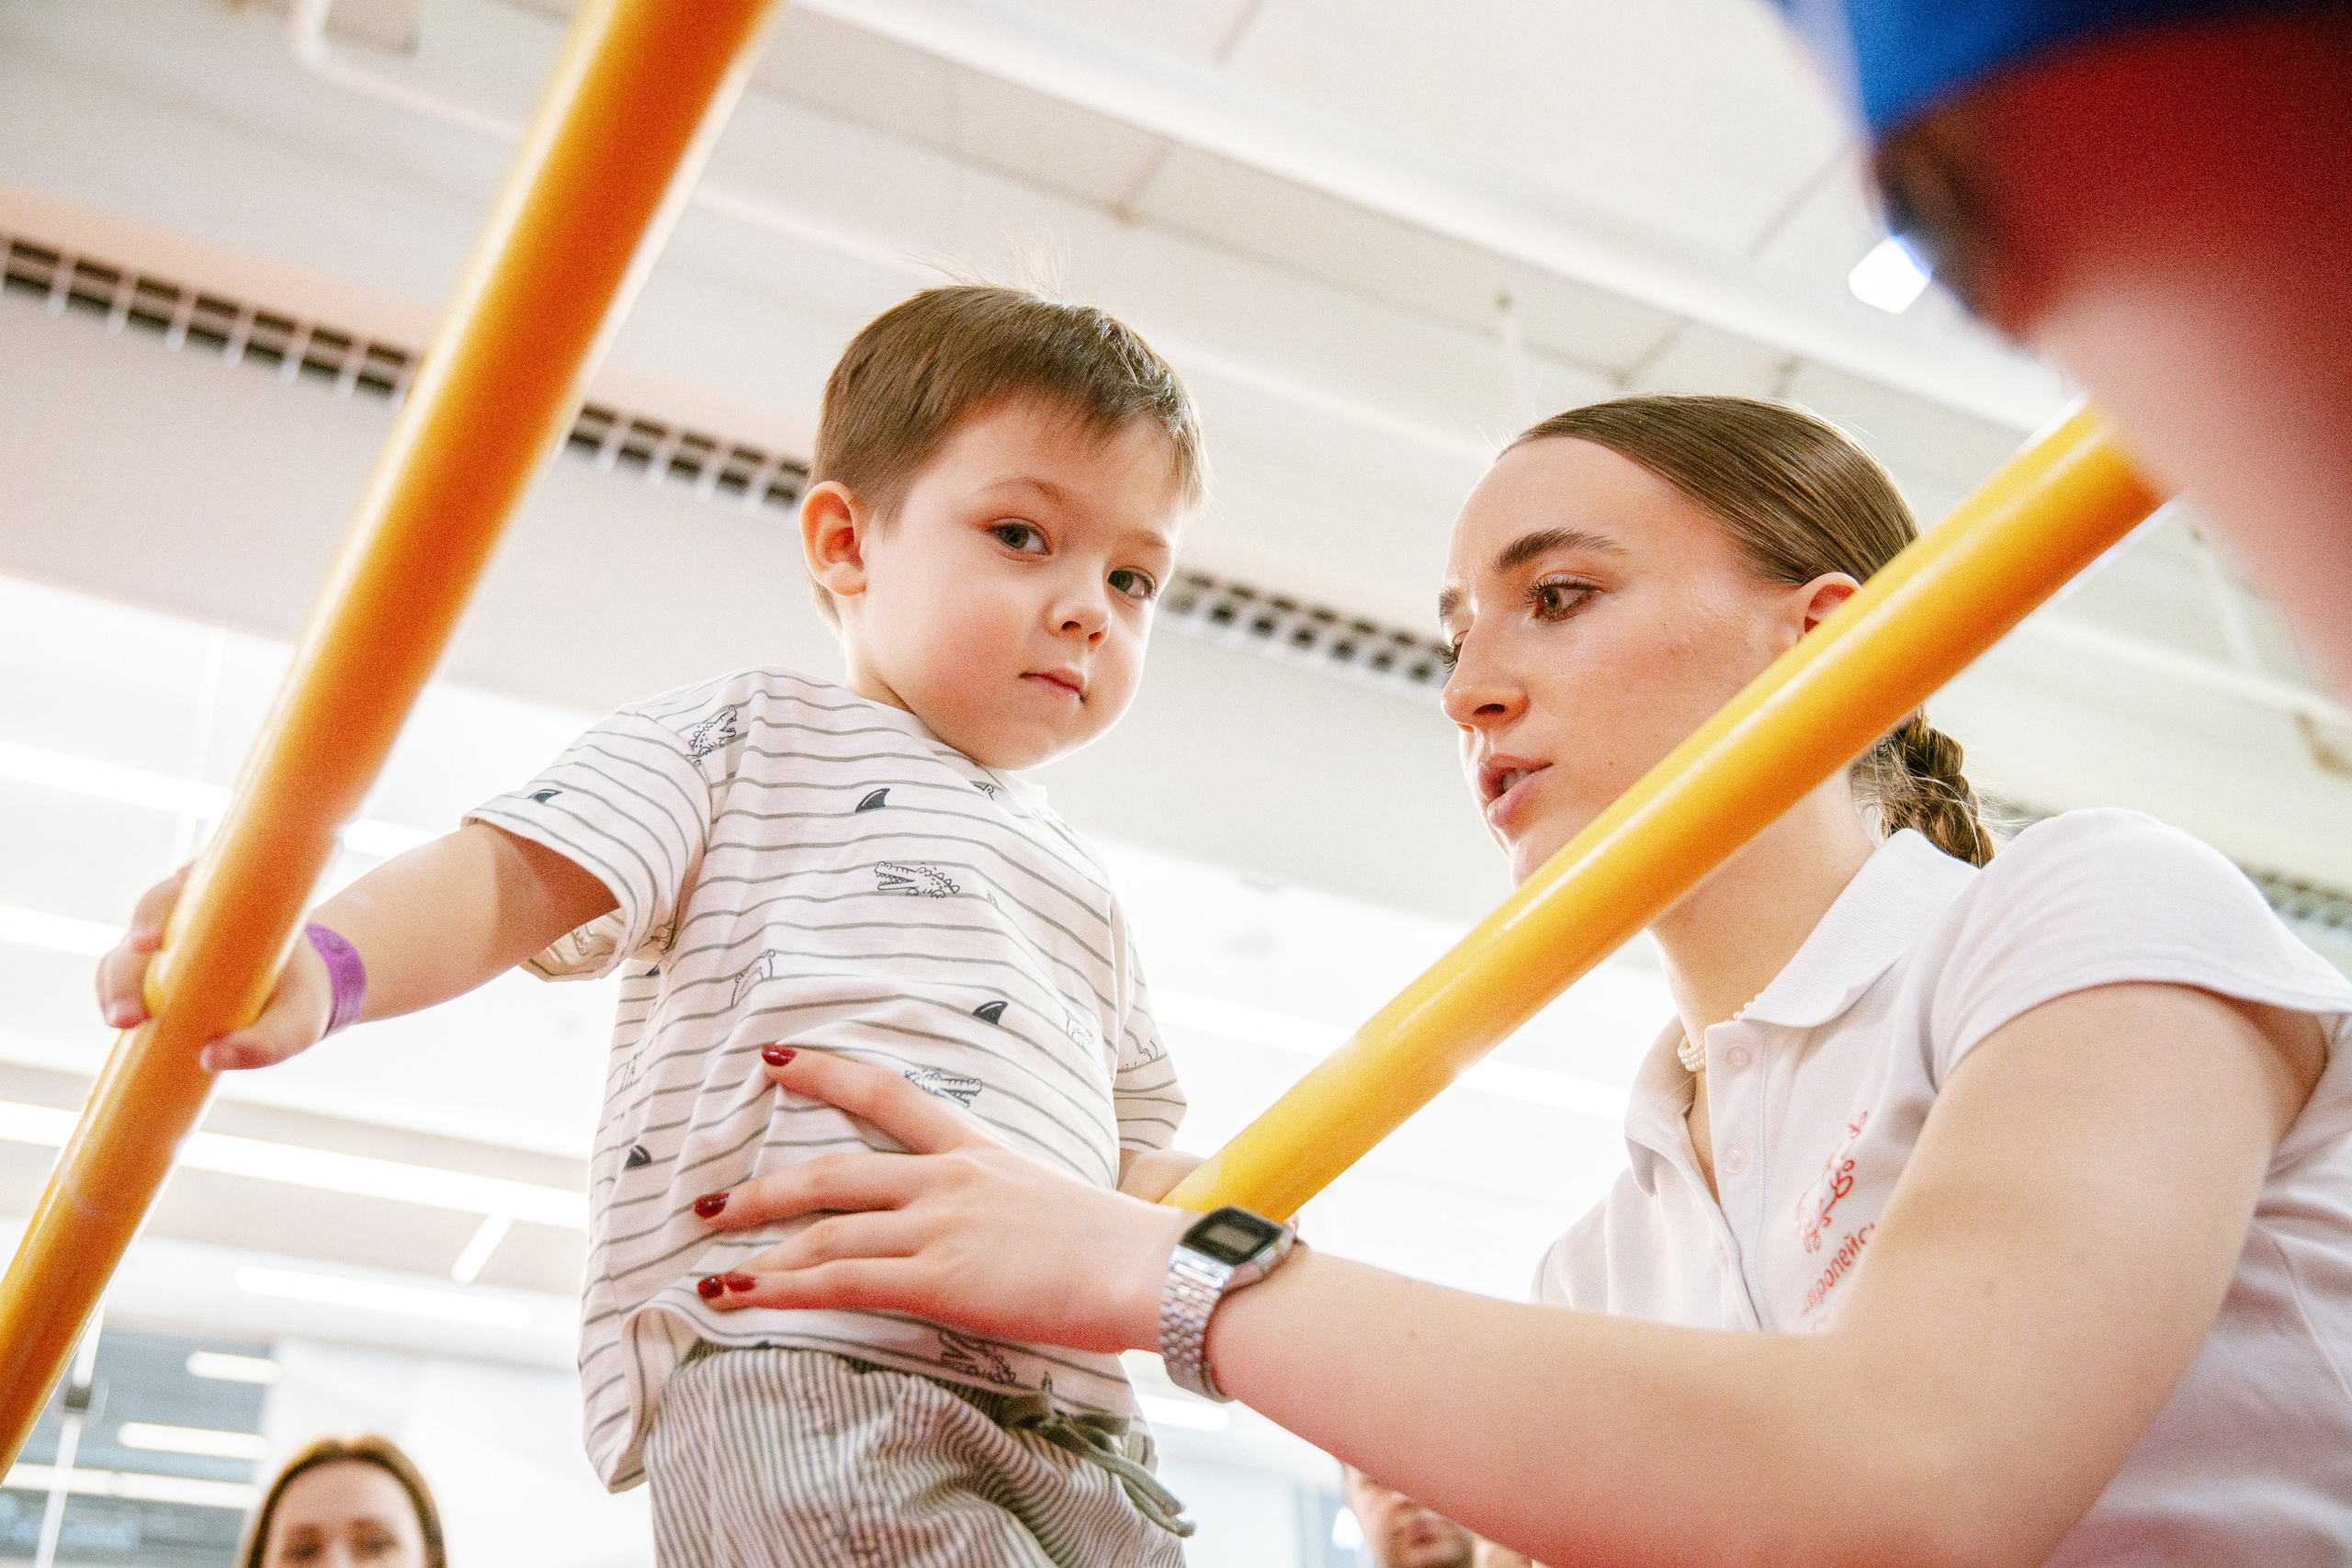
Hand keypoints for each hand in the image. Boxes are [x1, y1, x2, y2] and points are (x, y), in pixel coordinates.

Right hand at [94, 866, 334, 1070]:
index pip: (201, 878)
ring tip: (122, 1019)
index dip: (179, 891)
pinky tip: (118, 1018)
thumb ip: (265, 1043)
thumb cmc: (298, 1002)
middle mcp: (197, 911)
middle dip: (138, 943)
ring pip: (129, 947)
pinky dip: (113, 993)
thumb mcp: (297, 1024)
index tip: (164, 929)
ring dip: (115, 980)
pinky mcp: (153, 967)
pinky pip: (121, 974)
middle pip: (154, 910)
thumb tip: (210, 1058)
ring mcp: (170, 938)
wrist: (295, 1000)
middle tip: (143, 984)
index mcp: (239, 902)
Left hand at [691, 1047, 1192, 1354]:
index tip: (776, 1061)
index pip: (889, 1096)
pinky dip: (779, 1290)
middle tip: (705, 1198)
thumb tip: (997, 1233)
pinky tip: (738, 1298)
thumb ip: (1009, 1208)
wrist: (1154, 1269)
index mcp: (979, 1152)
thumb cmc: (1124, 1248)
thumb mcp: (1055, 1204)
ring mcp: (940, 1226)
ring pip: (825, 1229)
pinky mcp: (938, 1278)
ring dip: (756, 1248)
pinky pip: (839, 1281)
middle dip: (762, 1186)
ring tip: (705, 1267)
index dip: (826, 1074)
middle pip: (833, 1169)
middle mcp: (949, 1179)